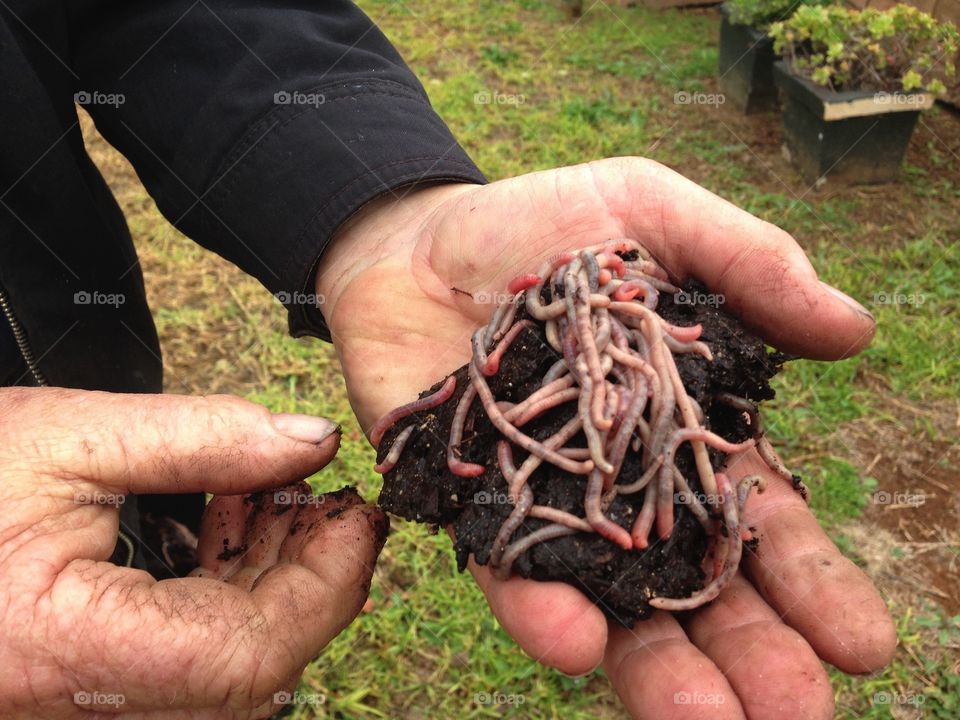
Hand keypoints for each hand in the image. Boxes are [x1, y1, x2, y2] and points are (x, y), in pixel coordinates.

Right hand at [0, 388, 386, 718]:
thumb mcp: (67, 440)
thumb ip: (202, 438)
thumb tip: (311, 439)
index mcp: (66, 655)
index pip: (249, 657)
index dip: (328, 583)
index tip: (357, 510)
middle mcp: (82, 711)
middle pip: (252, 668)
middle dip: (311, 573)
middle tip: (324, 492)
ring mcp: (88, 709)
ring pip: (231, 666)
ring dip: (276, 575)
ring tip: (279, 491)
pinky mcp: (94, 687)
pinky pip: (193, 654)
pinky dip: (233, 586)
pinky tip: (237, 517)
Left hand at [316, 157, 894, 718]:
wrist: (422, 234)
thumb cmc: (547, 224)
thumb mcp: (655, 216)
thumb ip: (747, 264)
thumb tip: (854, 327)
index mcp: (682, 432)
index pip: (759, 522)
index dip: (810, 581)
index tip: (862, 644)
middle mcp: (621, 489)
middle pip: (694, 587)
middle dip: (749, 654)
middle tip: (796, 716)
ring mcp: (545, 504)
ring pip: (609, 603)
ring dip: (656, 666)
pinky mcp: (465, 504)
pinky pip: (504, 565)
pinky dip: (537, 606)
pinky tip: (574, 642)